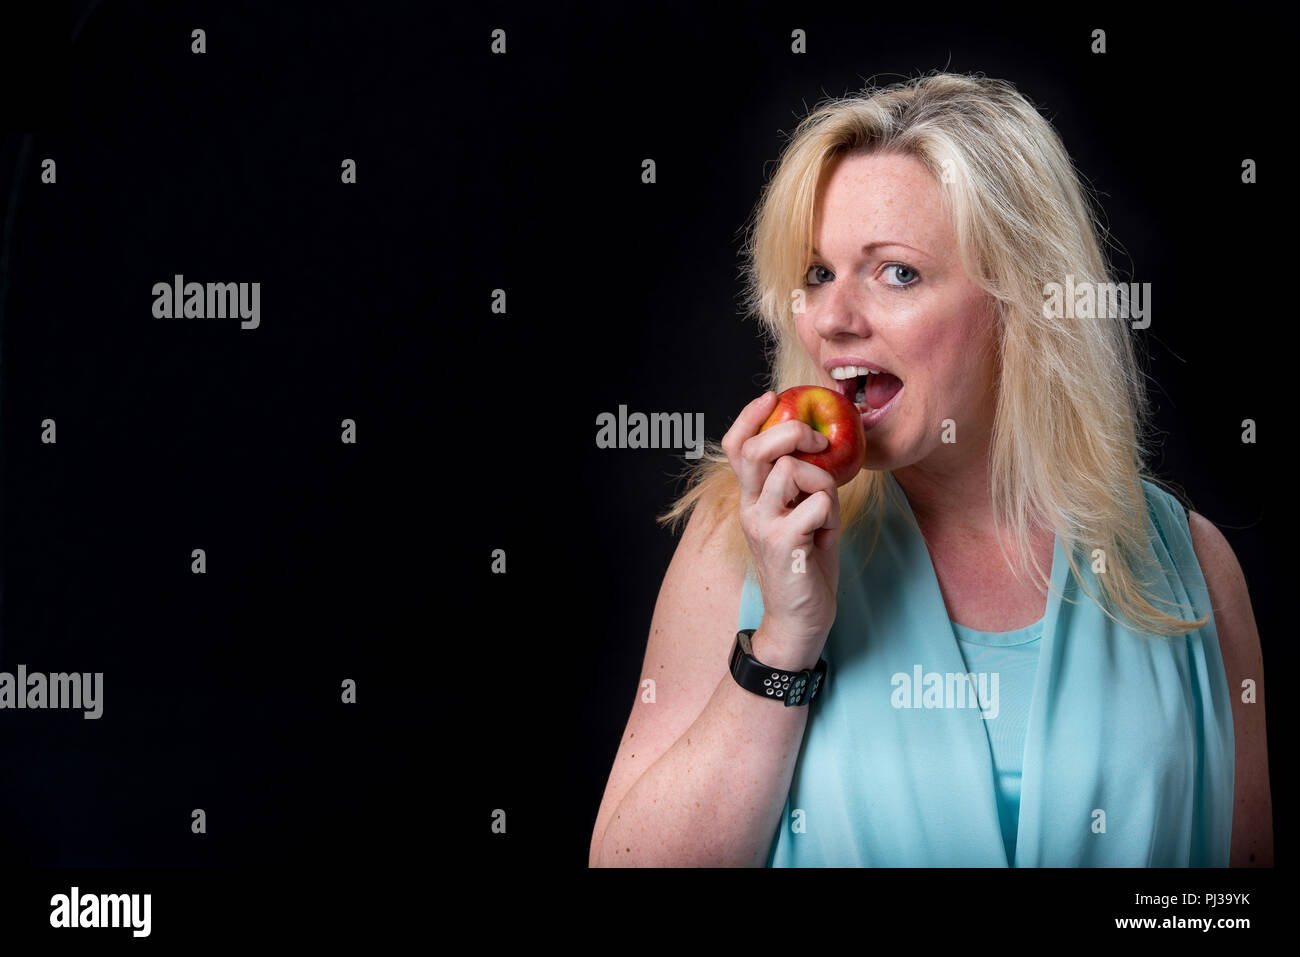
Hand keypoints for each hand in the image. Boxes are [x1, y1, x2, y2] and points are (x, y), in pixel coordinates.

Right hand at [721, 392, 842, 657]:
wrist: (798, 620)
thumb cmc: (806, 565)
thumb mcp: (798, 517)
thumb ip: (799, 486)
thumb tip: (819, 447)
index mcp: (750, 499)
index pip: (736, 446)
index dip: (749, 416)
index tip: (772, 397)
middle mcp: (749, 508)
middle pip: (756, 450)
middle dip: (792, 432)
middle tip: (820, 442)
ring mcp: (763, 526)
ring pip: (793, 471)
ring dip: (823, 482)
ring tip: (826, 510)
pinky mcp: (783, 543)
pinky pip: (817, 504)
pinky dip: (832, 514)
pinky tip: (827, 535)